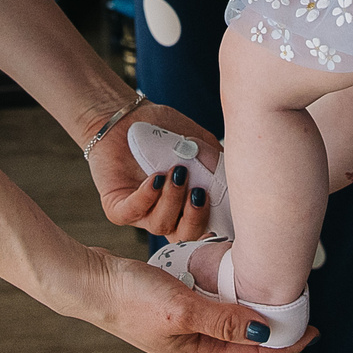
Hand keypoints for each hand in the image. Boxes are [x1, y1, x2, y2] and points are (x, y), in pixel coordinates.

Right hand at [86, 249, 313, 352]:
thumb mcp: (184, 310)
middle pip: (245, 348)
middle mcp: (193, 347)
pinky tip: (237, 287)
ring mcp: (181, 330)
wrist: (90, 283)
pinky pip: (214, 313)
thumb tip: (264, 334)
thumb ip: (224, 322)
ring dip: (254, 319)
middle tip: (302, 314)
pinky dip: (233, 304)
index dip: (286, 346)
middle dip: (275, 335)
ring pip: (230, 329)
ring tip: (277, 302)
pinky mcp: (172, 311)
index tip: (314, 331)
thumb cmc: (132, 298)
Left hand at [89, 101, 221, 241]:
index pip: (207, 228)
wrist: (124, 116)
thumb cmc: (162, 129)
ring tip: (176, 173)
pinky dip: (146, 197)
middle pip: (185, 236)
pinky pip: (132, 212)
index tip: (227, 204)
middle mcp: (166, 214)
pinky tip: (155, 178)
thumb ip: (216, 162)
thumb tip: (235, 179)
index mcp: (188, 206)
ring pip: (161, 225)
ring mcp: (141, 214)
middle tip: (198, 192)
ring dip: (172, 200)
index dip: (218, 223)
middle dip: (195, 218)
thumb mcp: (199, 142)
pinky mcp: (117, 207)